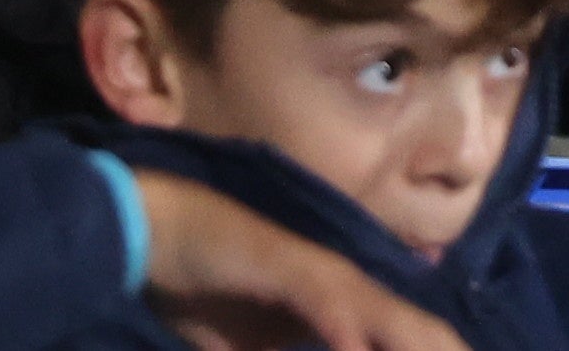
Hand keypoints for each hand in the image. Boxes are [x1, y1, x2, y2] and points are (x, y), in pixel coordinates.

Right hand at [135, 170, 471, 350]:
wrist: (152, 230)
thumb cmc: (205, 288)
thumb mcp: (250, 348)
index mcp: (344, 305)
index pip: (409, 338)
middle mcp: (344, 284)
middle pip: (415, 327)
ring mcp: (318, 271)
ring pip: (385, 315)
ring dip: (417, 346)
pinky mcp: (282, 264)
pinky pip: (324, 301)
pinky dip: (346, 330)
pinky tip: (356, 349)